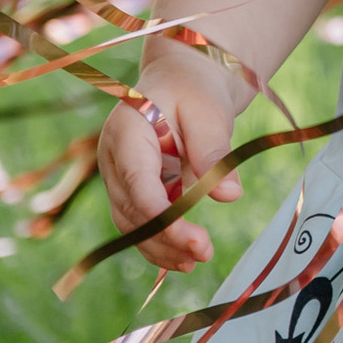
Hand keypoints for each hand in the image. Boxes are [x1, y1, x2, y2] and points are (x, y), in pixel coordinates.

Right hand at [98, 53, 243, 271]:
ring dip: (161, 247)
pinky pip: (140, 222)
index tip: (196, 240)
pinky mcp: (132, 190)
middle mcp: (113, 159)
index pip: (136, 184)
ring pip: (131, 223)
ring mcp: (118, 177)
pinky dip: (159, 242)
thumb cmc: (194, 91)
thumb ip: (213, 151)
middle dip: (165, 237)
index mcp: (125, 132)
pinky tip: (184, 260)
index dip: (162, 217)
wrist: (183, 82)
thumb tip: (229, 195)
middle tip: (204, 253)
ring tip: (196, 261)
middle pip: (131, 210)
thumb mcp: (208, 111)